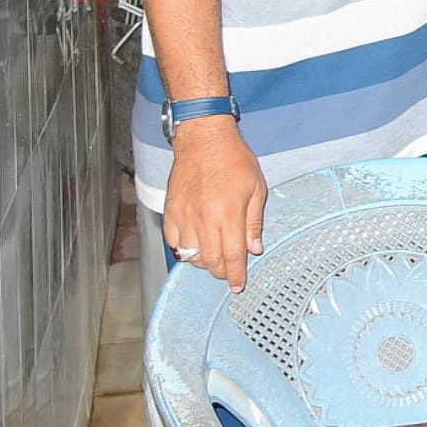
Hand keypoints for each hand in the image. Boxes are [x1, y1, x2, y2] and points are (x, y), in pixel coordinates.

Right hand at [165, 118, 267, 290]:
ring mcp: (184, 216)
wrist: (203, 141)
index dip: (235, 275)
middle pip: (210, 260)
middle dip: (221, 271)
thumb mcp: (256, 188)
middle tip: (229, 271)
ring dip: (203, 262)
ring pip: (191, 255)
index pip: (232, 255)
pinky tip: (195, 245)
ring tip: (214, 257)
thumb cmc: (234, 160)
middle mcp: (204, 219)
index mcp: (228, 214)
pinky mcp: (170, 212)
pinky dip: (184, 250)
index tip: (237, 286)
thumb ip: (254, 221)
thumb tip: (254, 249)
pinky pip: (174, 243)